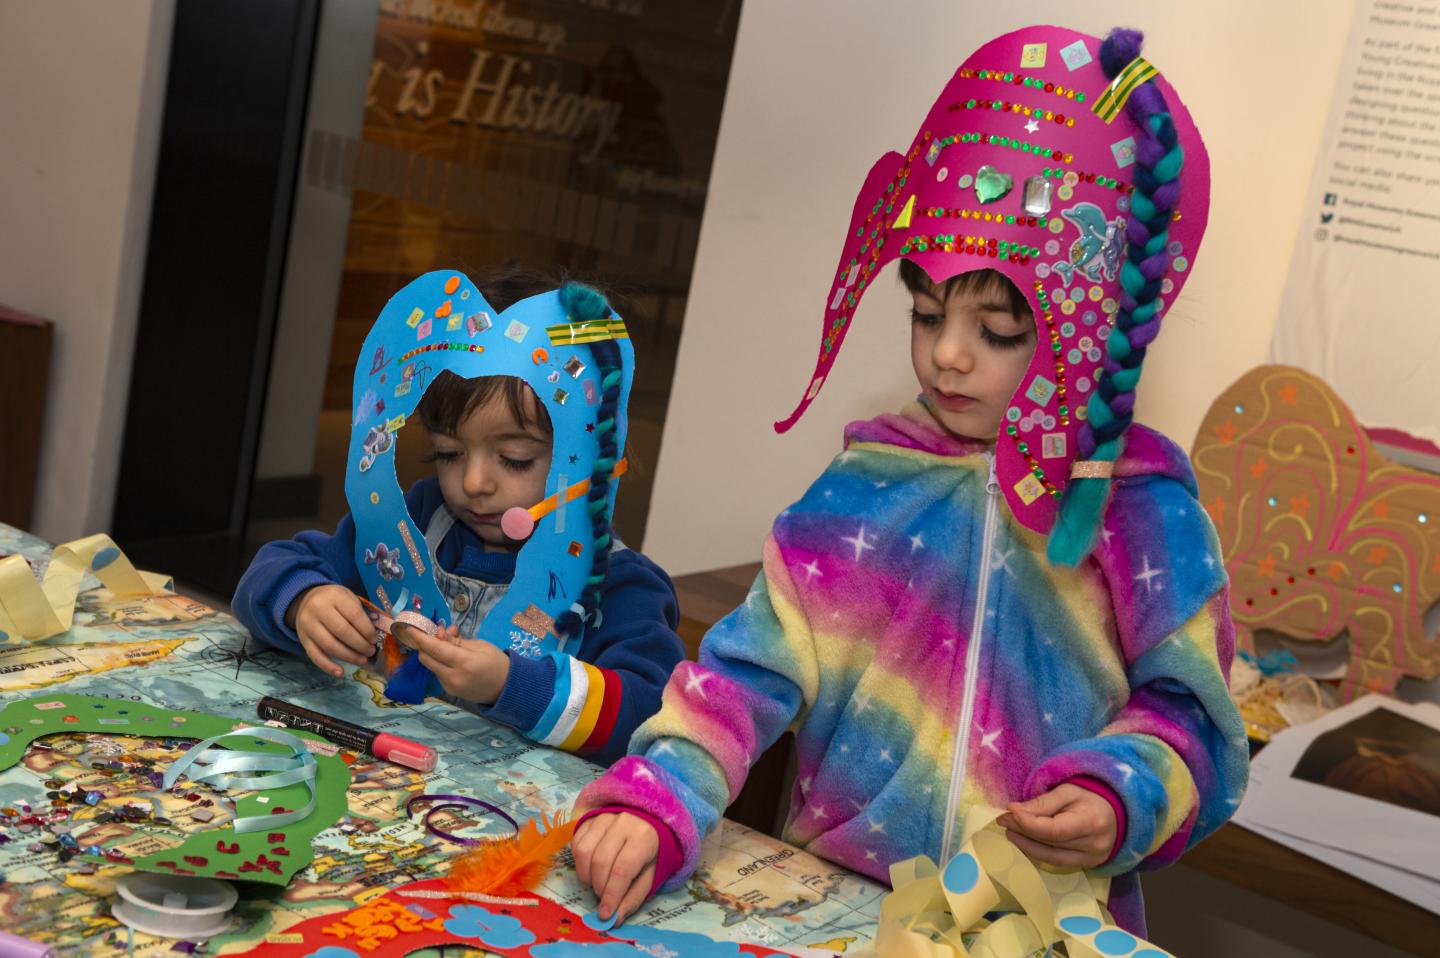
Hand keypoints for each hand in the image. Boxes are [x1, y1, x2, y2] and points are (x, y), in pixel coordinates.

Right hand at [287, 585, 376, 677]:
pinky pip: (315, 655)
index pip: (354, 615)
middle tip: (371, 651)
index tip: (375, 639)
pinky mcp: (303, 639)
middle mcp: (318, 609)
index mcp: (334, 596)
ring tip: (362, 660)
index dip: (366, 630)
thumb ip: (362, 612)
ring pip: (329, 645)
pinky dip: (328, 666)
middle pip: (342, 631)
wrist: (306, 600)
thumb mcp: (348, 598)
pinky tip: (341, 673)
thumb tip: (377, 631)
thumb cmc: (334, 601)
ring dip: (348, 656)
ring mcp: (308, 625)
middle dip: (360, 644)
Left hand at [408, 624, 510, 703]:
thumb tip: (438, 633)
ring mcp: (449, 686)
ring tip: (450, 643)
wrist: (506, 689)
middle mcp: (453, 677)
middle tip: (438, 633)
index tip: (410, 628)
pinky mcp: (449, 691)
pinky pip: (438, 672)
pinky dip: (439, 662)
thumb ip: (456, 641)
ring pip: (430, 665)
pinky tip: (451, 657)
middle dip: (425, 644)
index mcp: (464, 663)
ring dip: (433, 653)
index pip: (435, 648)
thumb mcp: (480, 646)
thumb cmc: (497, 663)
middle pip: (426, 658)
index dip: (420, 637)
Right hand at [572, 808, 658, 923]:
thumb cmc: (649, 852)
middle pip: (601, 861)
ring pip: (584, 852)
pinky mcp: (590, 818)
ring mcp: (604, 817)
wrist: (646, 821)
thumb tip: (615, 919)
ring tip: (596, 883)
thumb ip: (633, 897)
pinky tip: (590, 868)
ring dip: (586, 876)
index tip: (605, 914)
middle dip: (599, 887)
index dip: (611, 894)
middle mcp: (623, 823)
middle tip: (603, 897)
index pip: (622, 869)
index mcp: (643, 838)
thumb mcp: (649, 876)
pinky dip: (580, 863)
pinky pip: (576, 843)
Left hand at [997, 783, 1116, 868]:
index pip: (1054, 830)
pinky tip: (1026, 842)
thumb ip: (1042, 803)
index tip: (1009, 813)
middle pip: (1050, 844)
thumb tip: (1013, 811)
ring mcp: (1092, 860)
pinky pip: (1057, 862)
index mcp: (1092, 822)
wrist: (1118, 813)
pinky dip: (1038, 853)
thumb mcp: (1068, 791)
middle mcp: (1094, 846)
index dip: (1028, 824)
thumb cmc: (1091, 797)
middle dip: (1023, 832)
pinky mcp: (1087, 866)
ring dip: (1026, 846)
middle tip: (1004, 820)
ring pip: (1050, 858)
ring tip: (1011, 831)